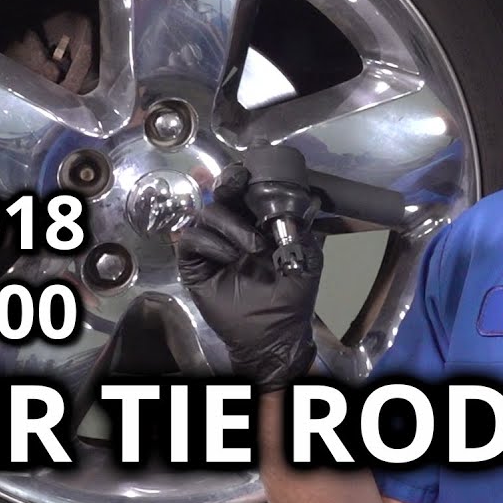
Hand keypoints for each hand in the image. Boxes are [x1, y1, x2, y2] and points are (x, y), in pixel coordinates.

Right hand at [176, 164, 322, 391]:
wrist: (274, 334)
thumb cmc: (291, 299)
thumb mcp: (306, 260)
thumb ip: (305, 230)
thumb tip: (310, 200)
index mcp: (257, 225)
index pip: (245, 192)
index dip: (244, 177)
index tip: (250, 169)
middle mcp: (232, 231)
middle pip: (220, 195)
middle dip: (228, 183)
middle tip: (237, 182)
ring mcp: (212, 247)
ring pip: (207, 214)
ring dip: (231, 226)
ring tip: (252, 249)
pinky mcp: (195, 265)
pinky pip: (191, 240)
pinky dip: (210, 244)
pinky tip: (228, 258)